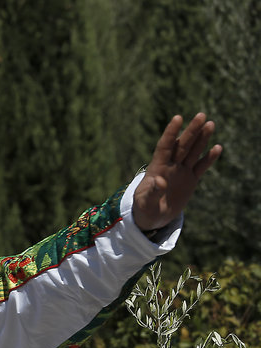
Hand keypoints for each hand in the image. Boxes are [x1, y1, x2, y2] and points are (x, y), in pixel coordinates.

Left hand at [132, 113, 222, 231]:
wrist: (153, 218)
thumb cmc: (144, 209)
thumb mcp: (145, 202)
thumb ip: (152, 192)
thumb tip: (160, 181)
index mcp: (157, 168)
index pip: (164, 146)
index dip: (170, 132)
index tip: (178, 117)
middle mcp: (170, 166)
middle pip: (182, 145)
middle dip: (191, 131)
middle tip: (201, 115)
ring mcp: (181, 172)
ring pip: (193, 152)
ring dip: (202, 139)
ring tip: (210, 124)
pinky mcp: (190, 180)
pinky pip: (201, 167)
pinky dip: (209, 159)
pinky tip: (217, 148)